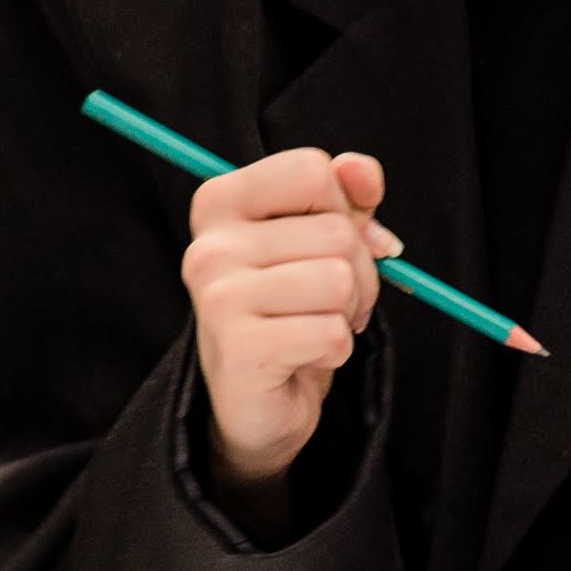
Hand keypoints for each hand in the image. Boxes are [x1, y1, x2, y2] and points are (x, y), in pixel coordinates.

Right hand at [183, 147, 398, 493]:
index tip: (327, 245)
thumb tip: (362, 170)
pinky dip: (336, 350)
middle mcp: (209, 245)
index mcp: (220, 203)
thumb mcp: (317, 241)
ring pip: (340, 281)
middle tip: (328, 302)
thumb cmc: (288, 309)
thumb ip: (343, 196)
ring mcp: (218, 296)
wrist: (255, 400)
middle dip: (358, 273)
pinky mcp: (238, 347)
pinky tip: (305, 355)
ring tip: (316, 326)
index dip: (342, 209)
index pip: (311, 169)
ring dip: (348, 313)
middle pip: (337, 232)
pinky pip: (332, 332)